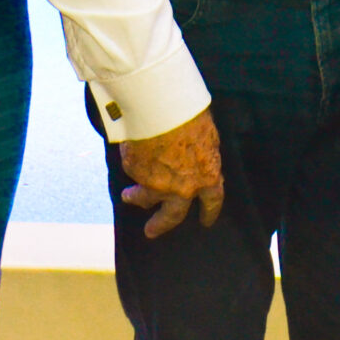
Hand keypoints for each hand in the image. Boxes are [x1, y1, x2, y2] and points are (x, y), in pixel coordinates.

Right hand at [119, 107, 223, 238]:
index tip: (205, 222)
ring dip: (136, 199)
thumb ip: (202, 153)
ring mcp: (156, 184)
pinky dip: (132, 166)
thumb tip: (196, 157)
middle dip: (161, 224)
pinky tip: (130, 155)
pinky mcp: (135, 172)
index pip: (212, 200)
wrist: (160, 107)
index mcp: (206, 176)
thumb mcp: (207, 135)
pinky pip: (133, 171)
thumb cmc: (189, 115)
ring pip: (145, 198)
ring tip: (128, 197)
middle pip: (172, 215)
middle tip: (151, 231)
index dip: (209, 211)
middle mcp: (182, 187)